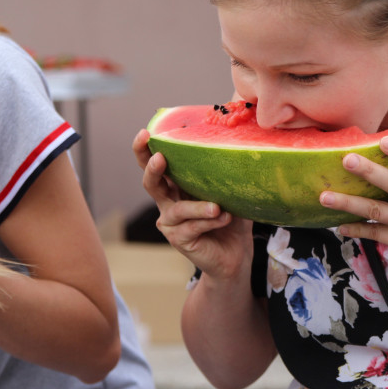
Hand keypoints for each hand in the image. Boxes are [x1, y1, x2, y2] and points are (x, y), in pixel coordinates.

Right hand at [133, 130, 252, 280]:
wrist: (235, 256)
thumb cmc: (231, 219)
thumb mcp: (231, 192)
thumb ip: (227, 175)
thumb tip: (241, 149)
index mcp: (177, 184)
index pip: (156, 163)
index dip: (145, 149)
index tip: (146, 133)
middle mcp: (168, 202)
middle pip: (151, 182)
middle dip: (152, 167)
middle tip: (160, 157)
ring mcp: (171, 222)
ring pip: (176, 210)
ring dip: (197, 207)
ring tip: (217, 207)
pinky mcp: (179, 240)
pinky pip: (192, 228)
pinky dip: (209, 222)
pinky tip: (225, 218)